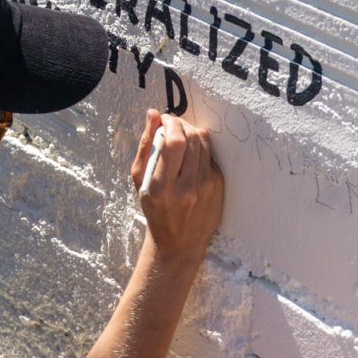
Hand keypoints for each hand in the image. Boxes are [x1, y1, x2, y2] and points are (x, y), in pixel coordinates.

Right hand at [131, 109, 222, 258]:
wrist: (178, 243)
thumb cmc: (154, 209)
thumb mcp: (139, 180)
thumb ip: (145, 145)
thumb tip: (152, 114)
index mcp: (162, 187)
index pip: (174, 142)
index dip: (170, 123)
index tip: (164, 118)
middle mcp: (187, 187)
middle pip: (191, 139)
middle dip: (180, 124)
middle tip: (172, 123)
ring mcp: (206, 187)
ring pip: (203, 143)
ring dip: (191, 131)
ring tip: (181, 134)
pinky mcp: (218, 186)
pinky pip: (210, 155)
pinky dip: (199, 147)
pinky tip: (190, 153)